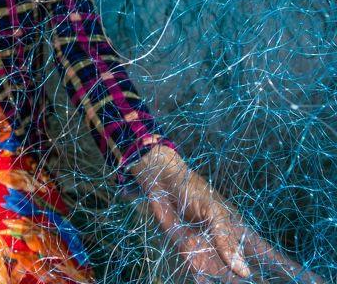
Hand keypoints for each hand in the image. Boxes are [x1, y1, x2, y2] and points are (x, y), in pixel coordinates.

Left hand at [130, 145, 324, 282]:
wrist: (160, 183)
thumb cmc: (192, 190)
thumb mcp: (213, 211)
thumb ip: (226, 240)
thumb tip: (244, 272)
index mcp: (244, 235)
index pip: (275, 260)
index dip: (294, 274)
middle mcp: (231, 249)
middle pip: (252, 276)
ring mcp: (211, 253)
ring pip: (227, 279)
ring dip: (230, 283)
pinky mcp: (190, 255)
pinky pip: (203, 275)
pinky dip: (206, 281)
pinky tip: (207, 282)